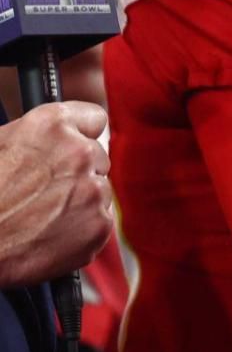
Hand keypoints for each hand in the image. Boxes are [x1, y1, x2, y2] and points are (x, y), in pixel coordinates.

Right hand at [0, 102, 112, 287]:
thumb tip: (53, 140)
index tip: (78, 144)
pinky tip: (51, 233)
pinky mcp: (99, 224)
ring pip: (100, 191)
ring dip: (81, 201)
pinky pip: (100, 222)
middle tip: (48, 190)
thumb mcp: (0, 146)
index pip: (93, 118)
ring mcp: (93, 190)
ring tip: (43, 215)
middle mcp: (78, 152)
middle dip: (79, 172)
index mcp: (51, 125)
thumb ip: (37, 138)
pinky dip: (82, 230)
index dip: (83, 134)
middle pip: (98, 158)